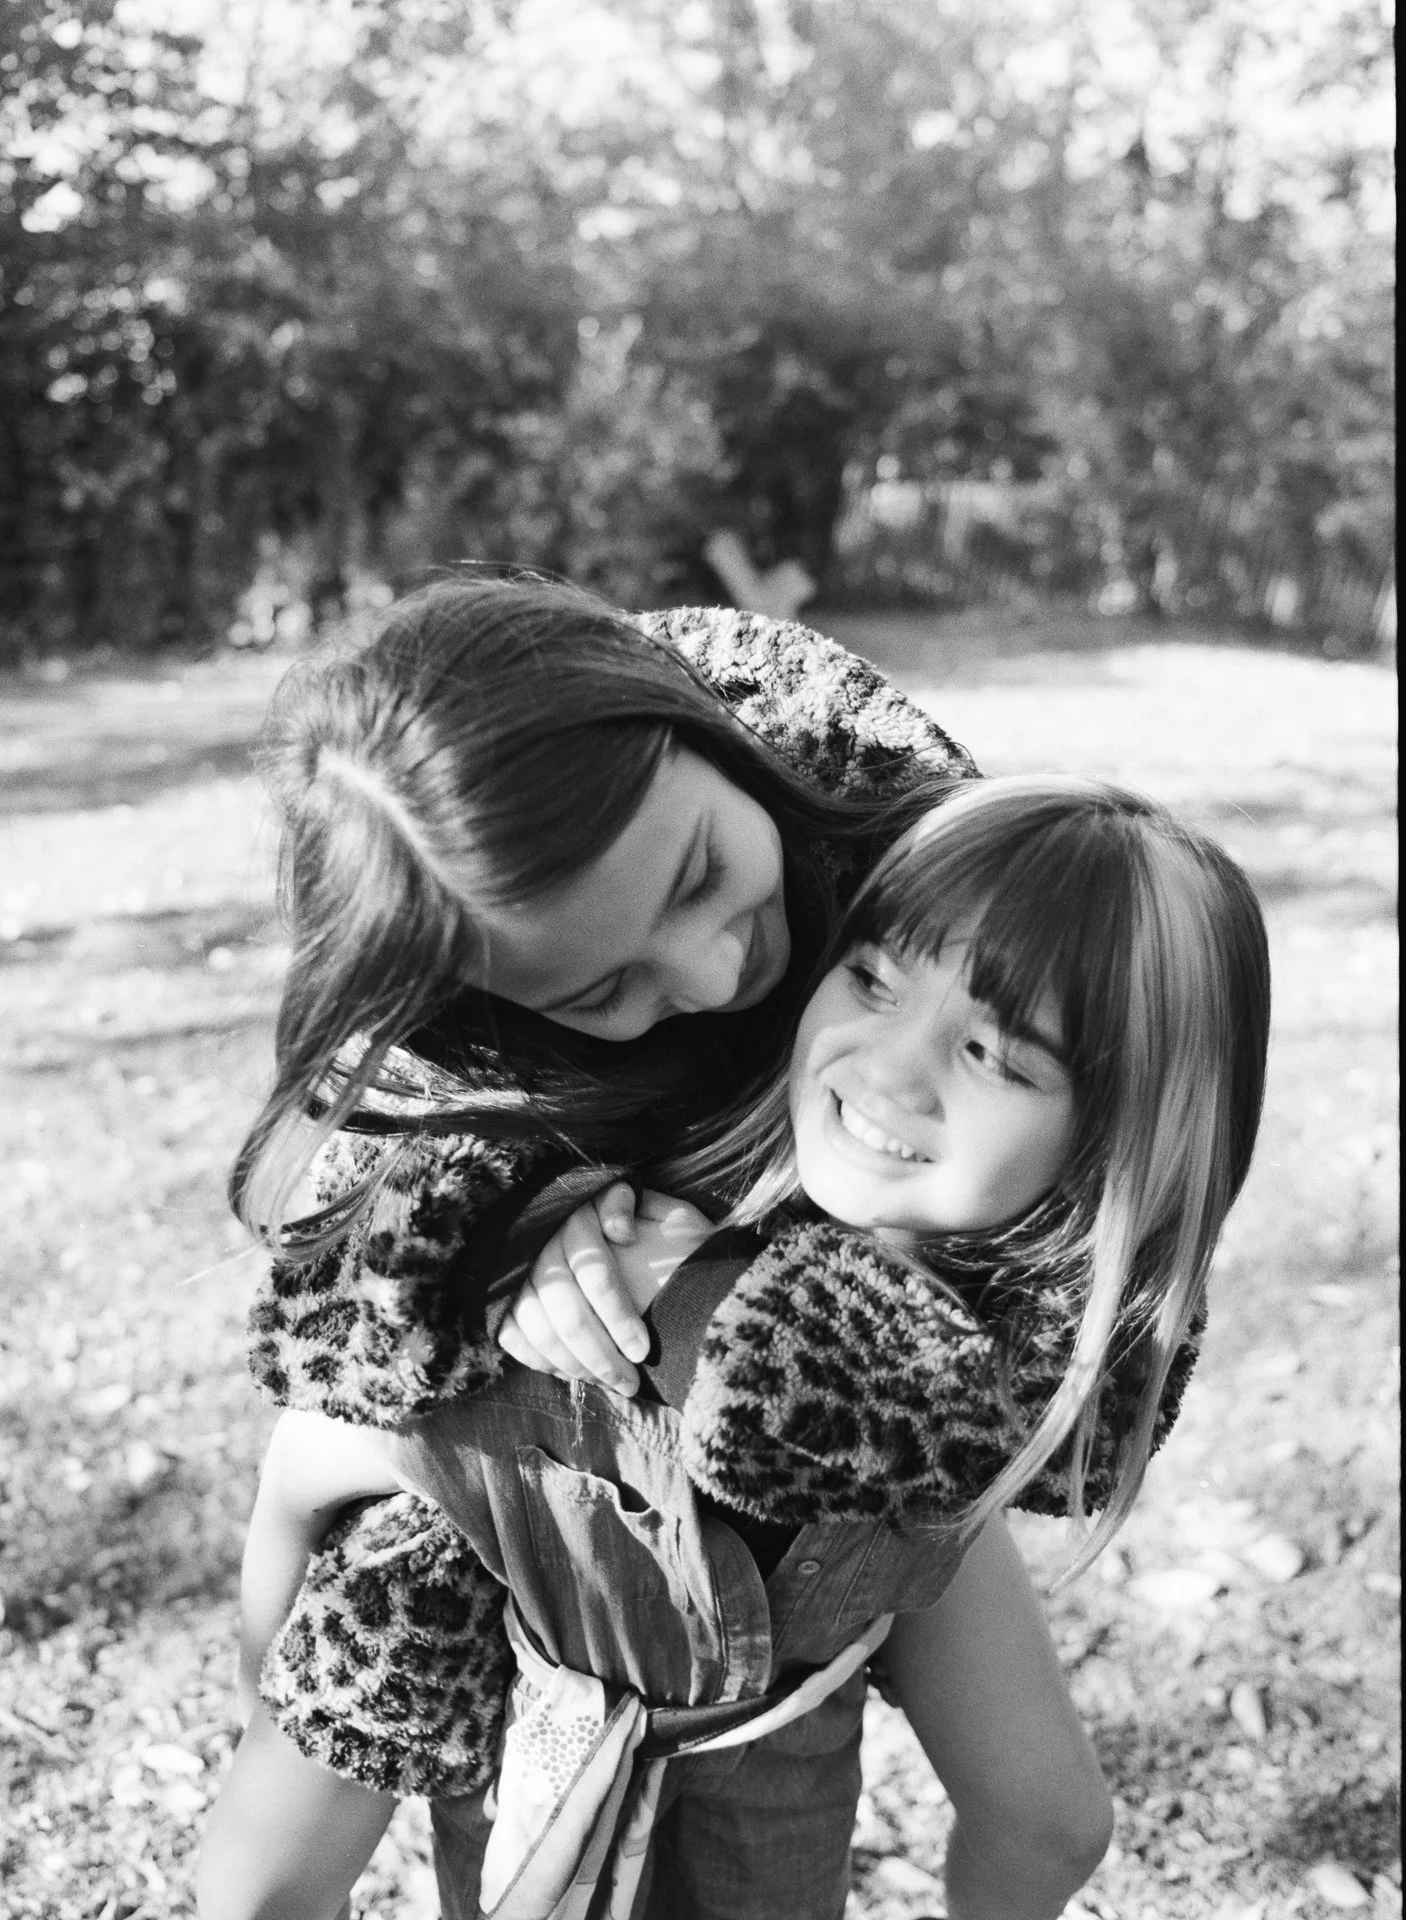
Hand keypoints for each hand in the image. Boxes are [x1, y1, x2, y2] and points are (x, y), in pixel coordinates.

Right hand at [497, 1185, 713, 1394]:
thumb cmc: (602, 1210)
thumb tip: (624, 1233)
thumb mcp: (616, 1193)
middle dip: (603, 1358)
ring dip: (577, 1367)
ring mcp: (515, 1277)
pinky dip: (542, 1361)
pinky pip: (514, 1338)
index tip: (643, 1351)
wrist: (554, 1213)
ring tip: (610, 1385)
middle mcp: (540, 1252)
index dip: (620, 1318)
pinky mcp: (500, 1298)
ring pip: (543, 1334)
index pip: (598, 1279)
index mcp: (574, 1225)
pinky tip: (573, 1374)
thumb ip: (623, 1206)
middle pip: (570, 1317)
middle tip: (631, 1384)